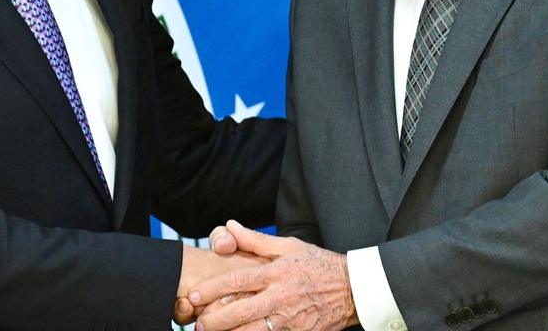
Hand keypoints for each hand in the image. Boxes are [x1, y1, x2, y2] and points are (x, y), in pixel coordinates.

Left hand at [188, 220, 357, 330]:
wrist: (353, 289)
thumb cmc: (318, 264)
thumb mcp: (288, 246)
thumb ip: (255, 240)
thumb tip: (229, 226)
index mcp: (275, 273)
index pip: (237, 281)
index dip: (212, 289)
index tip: (194, 294)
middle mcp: (280, 297)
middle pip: (240, 311)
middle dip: (214, 320)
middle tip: (196, 323)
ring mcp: (289, 319)